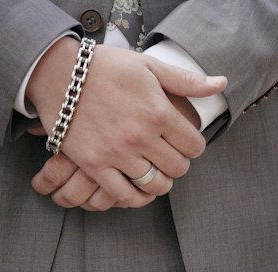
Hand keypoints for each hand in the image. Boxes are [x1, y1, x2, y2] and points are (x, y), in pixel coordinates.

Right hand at [27, 38, 225, 208]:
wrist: (56, 72)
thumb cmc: (106, 67)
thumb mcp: (149, 67)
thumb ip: (186, 80)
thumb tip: (221, 83)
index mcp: (158, 111)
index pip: (194, 146)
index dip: (194, 146)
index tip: (184, 142)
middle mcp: (141, 135)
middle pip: (178, 168)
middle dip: (178, 164)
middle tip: (169, 156)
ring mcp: (117, 153)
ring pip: (155, 185)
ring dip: (160, 181)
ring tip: (155, 171)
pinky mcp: (94, 164)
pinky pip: (124, 195)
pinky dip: (136, 198)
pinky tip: (138, 188)